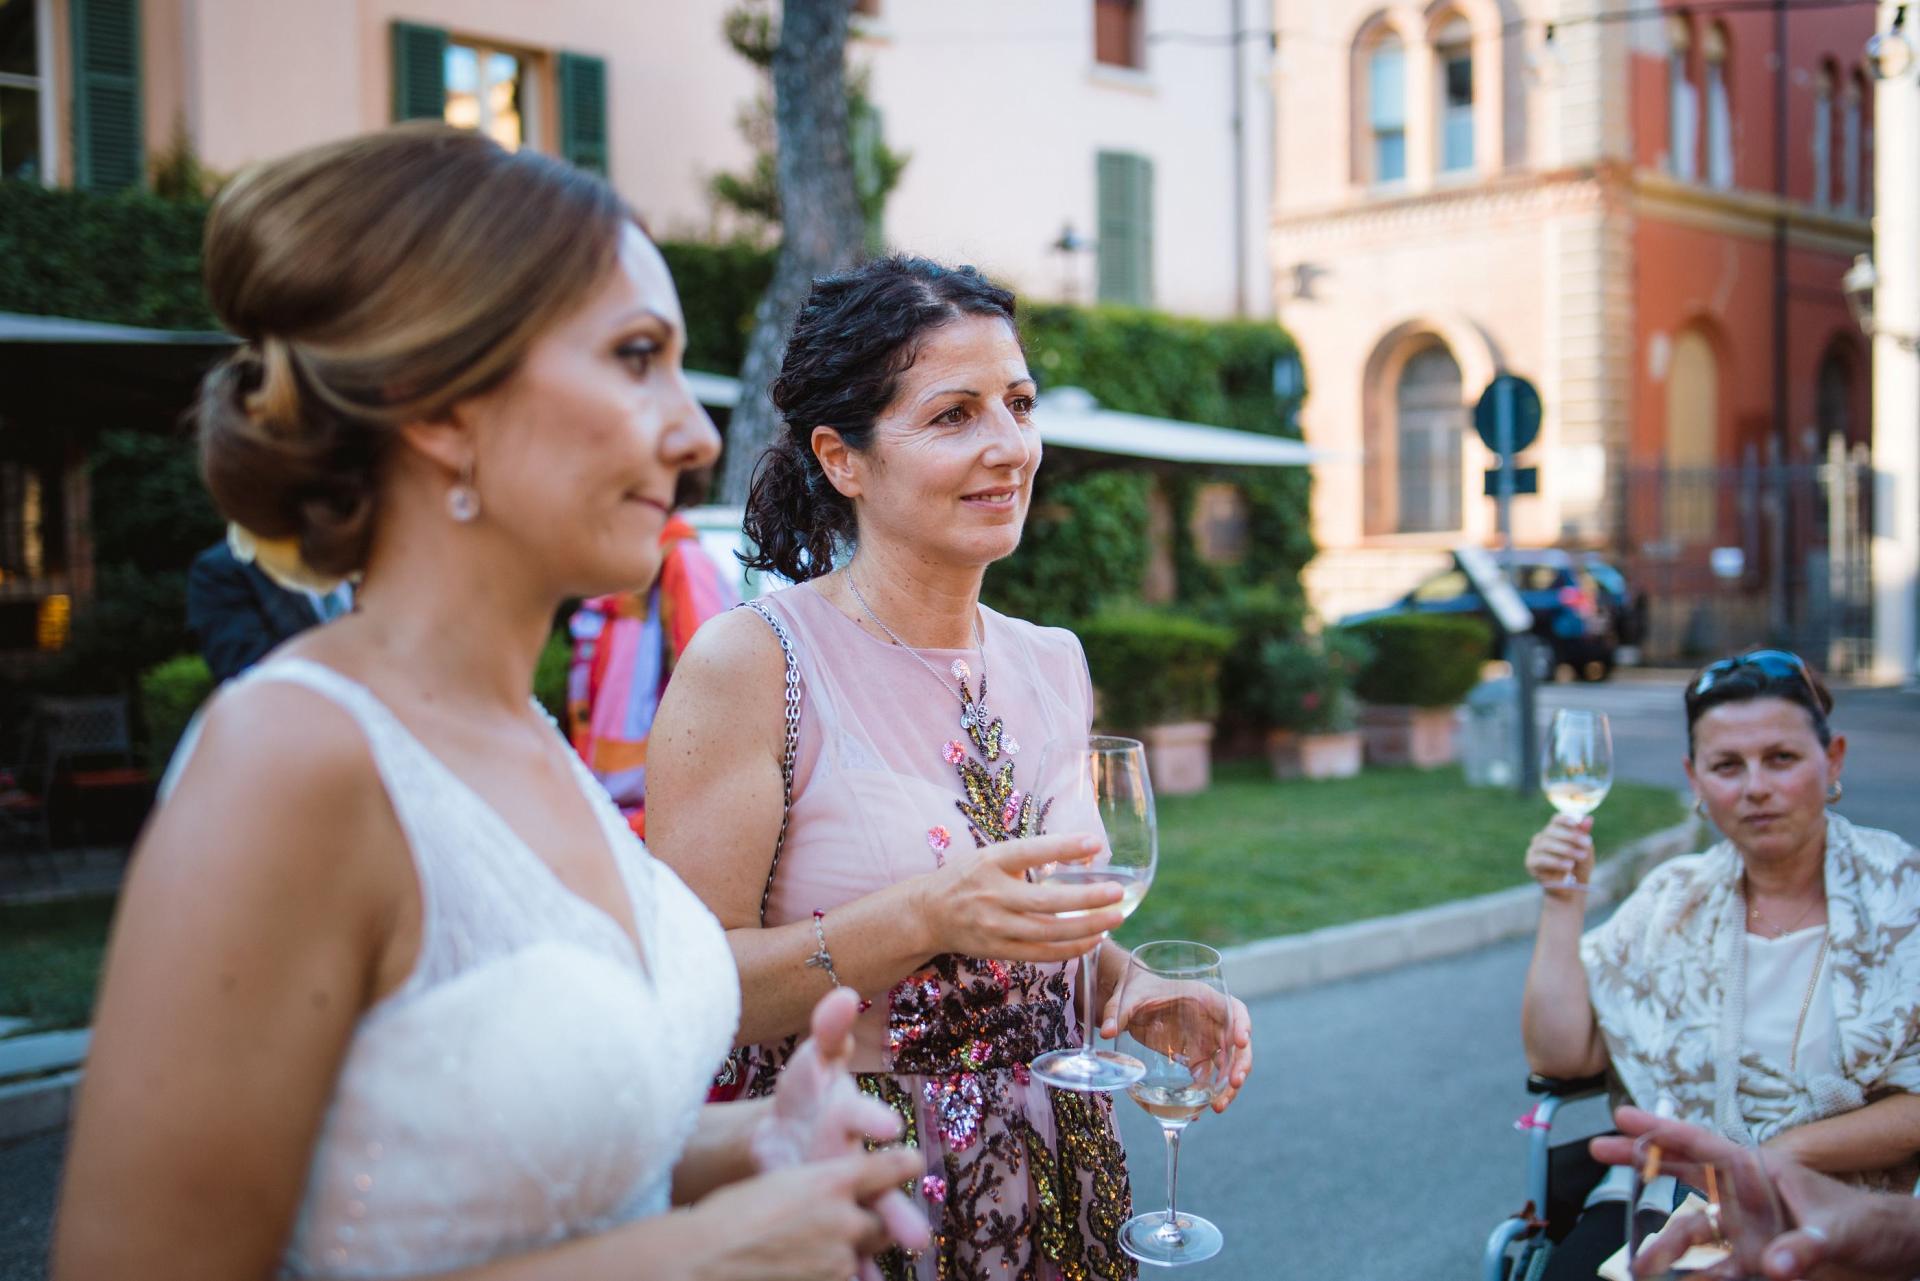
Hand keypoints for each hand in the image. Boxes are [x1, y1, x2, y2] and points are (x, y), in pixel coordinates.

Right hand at [687, 1148, 928, 1280]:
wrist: (705, 1258)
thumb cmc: (730, 1215)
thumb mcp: (781, 1181)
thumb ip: (820, 1186)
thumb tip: (838, 1195)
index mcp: (832, 1179)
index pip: (889, 1169)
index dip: (905, 1166)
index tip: (913, 1164)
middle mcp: (845, 1218)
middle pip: (883, 1221)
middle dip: (872, 1224)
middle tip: (847, 1225)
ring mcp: (840, 1259)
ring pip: (864, 1256)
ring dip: (849, 1254)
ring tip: (811, 1250)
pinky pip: (847, 1277)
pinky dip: (830, 1271)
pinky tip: (799, 1263)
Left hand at [756, 989, 924, 1255]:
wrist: (784, 1132)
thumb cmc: (809, 1091)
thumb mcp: (814, 1058)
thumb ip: (828, 1029)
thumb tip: (844, 994)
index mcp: (851, 1114)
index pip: (864, 1115)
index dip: (872, 1118)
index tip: (886, 1127)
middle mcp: (857, 1156)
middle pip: (881, 1183)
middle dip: (896, 1208)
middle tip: (916, 1235)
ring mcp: (844, 1188)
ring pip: (869, 1219)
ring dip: (880, 1244)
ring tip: (896, 1265)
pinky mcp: (824, 1211)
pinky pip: (841, 1244)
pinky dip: (851, 1267)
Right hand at [914, 833, 1124, 962]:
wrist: (928, 914)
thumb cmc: (968, 879)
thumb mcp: (993, 857)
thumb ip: (1033, 856)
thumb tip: (1086, 851)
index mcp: (990, 862)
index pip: (1030, 852)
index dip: (1063, 847)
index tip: (1095, 842)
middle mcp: (992, 895)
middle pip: (1046, 901)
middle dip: (1086, 898)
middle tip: (1117, 892)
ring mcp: (995, 926)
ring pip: (1048, 932)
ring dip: (1086, 927)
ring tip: (1115, 917)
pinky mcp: (999, 950)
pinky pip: (1042, 953)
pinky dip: (1071, 948)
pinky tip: (1093, 939)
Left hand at [1099, 976, 1252, 1114]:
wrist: (1132, 999)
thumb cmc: (1135, 990)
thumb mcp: (1127, 998)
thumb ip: (1117, 1012)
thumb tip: (1105, 1031)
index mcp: (1203, 997)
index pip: (1234, 1009)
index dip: (1241, 1024)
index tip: (1241, 1041)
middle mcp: (1211, 1019)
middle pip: (1237, 1042)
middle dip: (1240, 1064)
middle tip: (1235, 1084)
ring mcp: (1206, 1039)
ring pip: (1227, 1064)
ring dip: (1227, 1085)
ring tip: (1218, 1107)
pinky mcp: (1195, 1055)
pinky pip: (1207, 1076)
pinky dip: (1205, 1093)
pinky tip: (1196, 1111)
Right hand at [1525, 815, 1593, 896]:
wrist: (1571, 890)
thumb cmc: (1578, 868)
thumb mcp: (1586, 851)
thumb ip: (1584, 835)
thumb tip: (1588, 819)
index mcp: (1555, 832)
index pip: (1556, 820)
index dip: (1565, 819)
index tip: (1576, 823)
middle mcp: (1542, 838)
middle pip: (1551, 830)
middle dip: (1571, 836)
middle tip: (1587, 844)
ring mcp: (1534, 850)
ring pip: (1546, 844)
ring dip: (1566, 849)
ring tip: (1581, 856)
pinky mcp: (1530, 863)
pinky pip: (1542, 859)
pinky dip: (1556, 862)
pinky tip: (1569, 866)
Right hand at [1593, 1107, 1919, 1280]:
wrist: (1886, 1255)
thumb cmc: (1864, 1225)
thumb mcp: (1837, 1231)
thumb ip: (1803, 1246)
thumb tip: (1773, 1265)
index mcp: (1758, 1170)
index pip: (1701, 1144)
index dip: (1661, 1129)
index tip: (1621, 1116)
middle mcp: (1743, 1195)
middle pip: (1681, 1173)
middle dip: (1640, 1162)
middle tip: (1598, 1151)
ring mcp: (1744, 1229)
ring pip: (1690, 1230)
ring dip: (1663, 1246)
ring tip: (1638, 1266)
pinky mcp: (1751, 1261)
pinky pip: (1713, 1268)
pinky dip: (1693, 1276)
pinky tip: (1672, 1280)